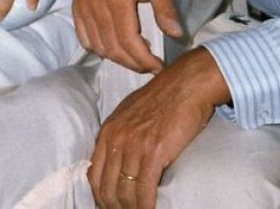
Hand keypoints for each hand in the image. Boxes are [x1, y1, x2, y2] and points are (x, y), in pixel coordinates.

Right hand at [73, 0, 181, 72]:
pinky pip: (84, 39)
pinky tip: (114, 47)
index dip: (143, 59)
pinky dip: (99, 49)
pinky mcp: (76, 7)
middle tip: (149, 66)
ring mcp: (83, 5)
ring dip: (117, 59)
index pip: (128, 40)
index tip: (158, 66)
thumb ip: (166, 8)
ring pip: (98, 46)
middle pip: (113, 47)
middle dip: (133, 63)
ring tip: (135, 57)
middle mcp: (96, 2)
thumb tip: (176, 34)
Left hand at [88, 47, 228, 207]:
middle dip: (113, 207)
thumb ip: (119, 136)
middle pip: (106, 188)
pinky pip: (144, 189)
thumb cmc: (163, 98)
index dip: (99, 197)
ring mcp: (134, 146)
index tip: (107, 207)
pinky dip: (145, 206)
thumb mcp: (130, 114)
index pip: (93, 175)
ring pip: (124, 191)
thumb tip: (115, 161)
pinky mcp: (154, 152)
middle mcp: (116, 139)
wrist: (186, 84)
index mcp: (108, 131)